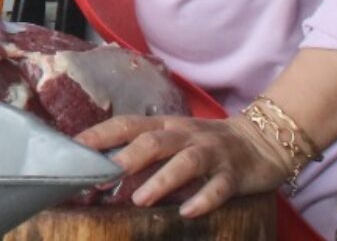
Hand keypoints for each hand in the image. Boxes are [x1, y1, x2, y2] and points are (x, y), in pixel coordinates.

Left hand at [77, 114, 297, 216]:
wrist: (263, 141)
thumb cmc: (205, 145)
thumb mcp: (172, 141)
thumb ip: (142, 152)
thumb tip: (101, 172)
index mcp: (165, 126)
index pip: (126, 125)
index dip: (100, 134)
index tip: (73, 148)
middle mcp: (185, 135)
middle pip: (153, 141)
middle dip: (126, 158)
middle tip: (101, 178)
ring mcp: (211, 153)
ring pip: (184, 162)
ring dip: (161, 180)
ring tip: (140, 199)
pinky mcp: (234, 174)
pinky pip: (219, 187)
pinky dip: (203, 199)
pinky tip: (188, 212)